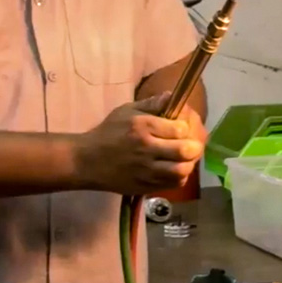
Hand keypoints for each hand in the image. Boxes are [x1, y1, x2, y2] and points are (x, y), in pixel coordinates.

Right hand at [72, 92, 205, 193]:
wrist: (87, 161)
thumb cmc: (108, 132)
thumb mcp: (126, 111)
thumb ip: (151, 104)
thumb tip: (171, 96)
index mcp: (142, 127)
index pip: (179, 128)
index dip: (186, 127)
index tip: (182, 127)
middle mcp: (146, 149)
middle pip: (185, 151)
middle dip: (194, 146)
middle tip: (192, 144)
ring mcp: (146, 170)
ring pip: (181, 171)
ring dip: (188, 163)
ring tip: (185, 158)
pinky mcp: (145, 186)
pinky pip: (172, 184)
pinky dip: (179, 177)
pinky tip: (174, 169)